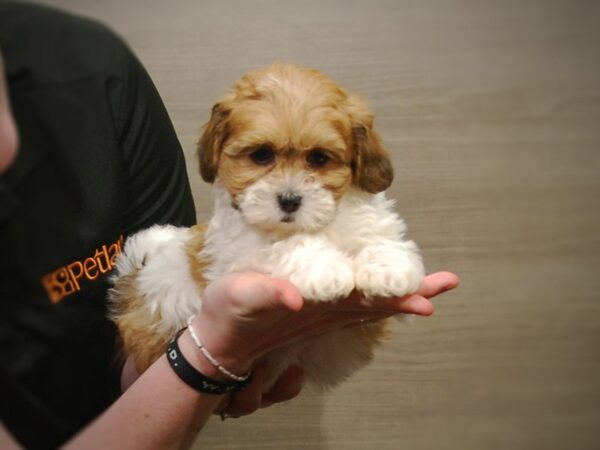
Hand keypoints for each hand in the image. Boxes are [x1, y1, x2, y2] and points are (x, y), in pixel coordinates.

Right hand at [192, 271, 458, 417]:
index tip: (428, 297)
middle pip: (377, 304)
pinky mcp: (312, 310)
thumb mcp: (242, 298)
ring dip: (401, 296)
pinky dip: (376, 298)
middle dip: (413, 293)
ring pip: (369, 304)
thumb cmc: (229, 318)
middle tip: (447, 282)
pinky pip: (353, 304)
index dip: (396, 298)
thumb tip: (296, 297)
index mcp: (315, 307)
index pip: (365, 302)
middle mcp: (325, 312)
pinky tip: (386, 293)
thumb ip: (268, 294)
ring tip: (432, 288)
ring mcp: (321, 313)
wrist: (220, 342)